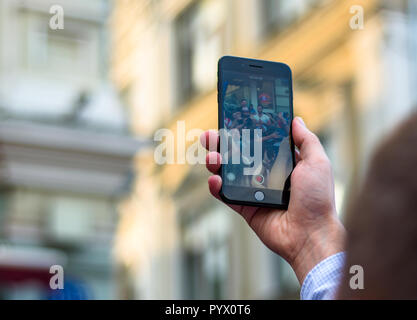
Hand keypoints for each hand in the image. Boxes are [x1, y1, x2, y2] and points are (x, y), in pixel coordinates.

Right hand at [200, 117, 345, 283]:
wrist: (310, 234)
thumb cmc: (317, 199)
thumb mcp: (317, 163)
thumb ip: (306, 141)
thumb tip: (296, 120)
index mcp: (282, 162)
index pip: (259, 142)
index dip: (245, 132)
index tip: (232, 121)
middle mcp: (266, 174)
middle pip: (239, 155)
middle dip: (222, 144)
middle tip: (210, 137)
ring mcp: (254, 191)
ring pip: (228, 172)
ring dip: (216, 162)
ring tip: (212, 157)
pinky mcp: (245, 207)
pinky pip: (226, 194)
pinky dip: (216, 186)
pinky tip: (215, 180)